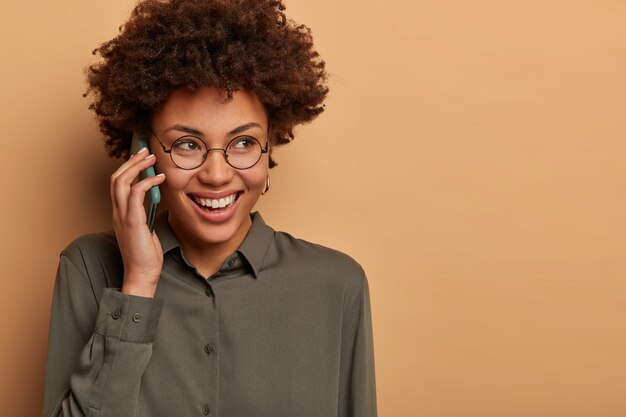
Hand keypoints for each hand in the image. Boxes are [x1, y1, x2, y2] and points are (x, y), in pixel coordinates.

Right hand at [110, 147, 166, 296]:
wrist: (142, 274)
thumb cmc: (146, 255)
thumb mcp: (147, 230)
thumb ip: (147, 214)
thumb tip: (158, 201)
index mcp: (120, 214)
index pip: (117, 184)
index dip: (128, 168)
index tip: (141, 158)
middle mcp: (117, 213)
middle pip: (116, 178)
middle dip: (131, 161)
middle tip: (146, 151)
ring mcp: (122, 217)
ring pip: (121, 182)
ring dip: (137, 166)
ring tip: (151, 158)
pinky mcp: (133, 222)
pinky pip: (135, 194)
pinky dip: (147, 182)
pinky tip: (160, 178)